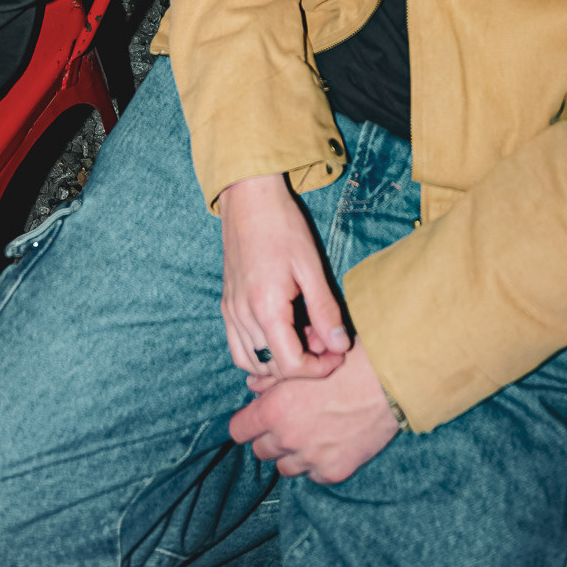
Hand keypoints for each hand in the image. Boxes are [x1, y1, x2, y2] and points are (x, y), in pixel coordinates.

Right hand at [218, 173, 349, 384]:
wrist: (249, 197)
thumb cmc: (283, 226)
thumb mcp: (311, 267)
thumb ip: (325, 310)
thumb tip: (339, 346)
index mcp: (266, 307)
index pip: (290, 365)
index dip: (318, 369)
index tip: (337, 354)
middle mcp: (242, 315)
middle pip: (272, 368)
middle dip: (302, 365)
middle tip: (324, 341)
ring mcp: (230, 311)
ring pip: (251, 363)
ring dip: (279, 363)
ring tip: (303, 337)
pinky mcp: (226, 305)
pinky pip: (238, 346)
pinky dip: (259, 354)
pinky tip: (281, 334)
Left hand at [230, 340, 399, 483]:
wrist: (389, 383)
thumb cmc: (346, 363)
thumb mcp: (304, 364)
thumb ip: (271, 379)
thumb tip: (252, 387)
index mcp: (275, 410)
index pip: (237, 430)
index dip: (246, 421)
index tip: (254, 417)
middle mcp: (288, 439)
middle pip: (260, 451)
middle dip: (269, 437)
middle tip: (287, 421)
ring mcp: (311, 459)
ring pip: (285, 467)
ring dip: (291, 453)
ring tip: (309, 432)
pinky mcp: (333, 472)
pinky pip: (313, 475)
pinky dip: (316, 462)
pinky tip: (330, 442)